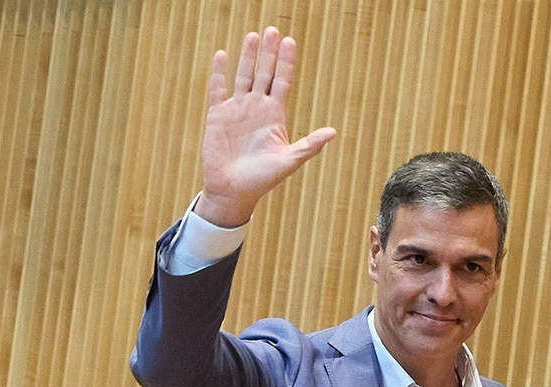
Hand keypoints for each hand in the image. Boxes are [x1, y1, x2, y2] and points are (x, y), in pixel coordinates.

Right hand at [196, 26, 335, 226]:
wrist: (233, 192)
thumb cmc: (262, 179)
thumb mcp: (288, 161)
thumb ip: (309, 145)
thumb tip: (332, 132)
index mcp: (275, 114)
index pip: (282, 80)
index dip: (286, 62)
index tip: (290, 42)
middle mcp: (256, 107)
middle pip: (264, 72)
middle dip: (269, 52)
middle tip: (273, 30)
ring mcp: (236, 109)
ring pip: (243, 76)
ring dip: (248, 56)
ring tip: (253, 36)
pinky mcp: (217, 116)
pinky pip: (218, 90)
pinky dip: (219, 73)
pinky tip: (222, 55)